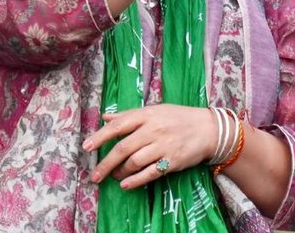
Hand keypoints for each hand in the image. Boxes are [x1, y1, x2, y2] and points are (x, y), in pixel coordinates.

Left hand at [83, 104, 215, 189]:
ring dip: (120, 172)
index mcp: (147, 114)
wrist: (209, 129)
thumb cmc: (179, 117)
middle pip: (123, 148)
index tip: (86, 147)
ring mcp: (163, 146)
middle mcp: (154, 129)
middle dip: (106, 163)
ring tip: (115, 176)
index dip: (100, 136)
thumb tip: (106, 117)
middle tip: (95, 175)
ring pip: (134, 162)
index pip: (118, 125)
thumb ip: (130, 115)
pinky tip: (126, 185)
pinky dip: (135, 180)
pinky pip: (149, 173)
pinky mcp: (172, 161)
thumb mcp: (155, 110)